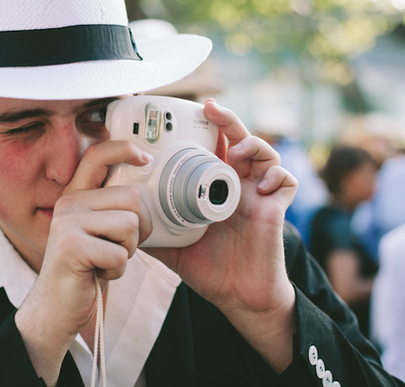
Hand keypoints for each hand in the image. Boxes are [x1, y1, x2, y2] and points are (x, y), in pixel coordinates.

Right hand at [15, 140, 152, 384]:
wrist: (56, 308)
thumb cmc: (84, 270)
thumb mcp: (98, 232)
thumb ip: (113, 209)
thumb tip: (146, 192)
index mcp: (76, 196)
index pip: (97, 156)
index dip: (123, 149)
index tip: (144, 157)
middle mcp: (69, 203)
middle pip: (132, 198)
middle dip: (139, 229)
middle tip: (119, 247)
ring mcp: (67, 222)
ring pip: (130, 225)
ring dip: (127, 251)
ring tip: (104, 260)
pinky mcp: (72, 245)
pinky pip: (120, 253)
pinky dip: (117, 269)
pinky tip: (97, 273)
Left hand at [144, 99, 297, 371]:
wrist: (237, 296)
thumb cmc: (207, 266)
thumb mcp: (172, 243)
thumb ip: (150, 229)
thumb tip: (118, 218)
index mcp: (214, 187)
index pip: (213, 147)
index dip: (206, 128)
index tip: (190, 112)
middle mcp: (237, 185)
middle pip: (239, 140)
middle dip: (228, 120)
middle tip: (210, 108)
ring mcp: (258, 196)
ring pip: (266, 153)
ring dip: (253, 145)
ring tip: (236, 153)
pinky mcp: (275, 210)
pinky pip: (286, 182)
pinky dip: (276, 176)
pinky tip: (258, 187)